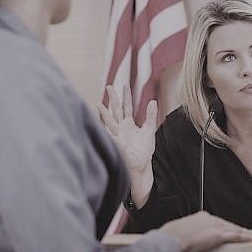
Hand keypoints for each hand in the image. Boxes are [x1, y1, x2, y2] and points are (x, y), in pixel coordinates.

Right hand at [97, 85, 156, 206]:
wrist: (141, 166)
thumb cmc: (143, 150)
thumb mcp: (149, 130)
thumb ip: (150, 115)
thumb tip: (153, 101)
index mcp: (129, 124)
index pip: (127, 106)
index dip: (126, 96)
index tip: (124, 85)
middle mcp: (121, 128)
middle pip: (116, 110)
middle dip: (113, 98)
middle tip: (109, 86)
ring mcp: (118, 135)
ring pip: (110, 121)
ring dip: (104, 113)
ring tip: (98, 104)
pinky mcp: (117, 144)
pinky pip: (110, 136)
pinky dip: (106, 131)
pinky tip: (100, 124)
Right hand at [160, 211, 251, 251]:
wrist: (171, 239)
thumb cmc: (171, 236)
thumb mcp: (178, 231)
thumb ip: (186, 233)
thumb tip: (184, 238)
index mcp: (200, 216)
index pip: (217, 221)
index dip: (224, 227)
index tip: (228, 229)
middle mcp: (210, 219)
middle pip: (227, 224)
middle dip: (236, 229)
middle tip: (247, 232)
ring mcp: (215, 226)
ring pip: (234, 229)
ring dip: (244, 232)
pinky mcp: (219, 235)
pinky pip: (236, 236)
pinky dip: (246, 237)